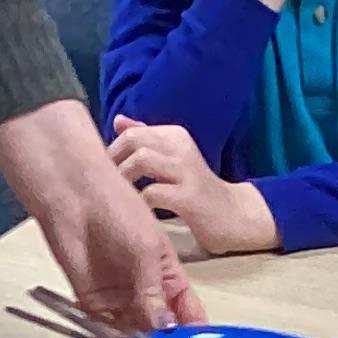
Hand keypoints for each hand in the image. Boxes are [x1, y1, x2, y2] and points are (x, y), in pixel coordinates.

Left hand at [0, 95, 206, 323]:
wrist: (74, 194)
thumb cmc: (118, 206)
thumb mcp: (147, 249)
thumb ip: (154, 291)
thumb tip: (164, 327)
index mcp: (167, 276)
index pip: (187, 311)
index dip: (194, 332)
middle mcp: (146, 291)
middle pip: (161, 329)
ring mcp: (120, 298)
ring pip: (135, 334)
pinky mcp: (93, 303)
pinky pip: (107, 330)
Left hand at [108, 116, 278, 257]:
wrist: (234, 216)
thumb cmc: (197, 190)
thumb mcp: (174, 159)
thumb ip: (148, 140)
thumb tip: (119, 121)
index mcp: (175, 135)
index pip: (133, 131)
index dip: (112, 149)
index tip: (102, 170)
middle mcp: (180, 147)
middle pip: (134, 141)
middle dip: (113, 160)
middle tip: (104, 183)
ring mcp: (186, 172)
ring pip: (141, 160)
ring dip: (123, 178)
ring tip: (117, 196)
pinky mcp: (189, 198)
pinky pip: (153, 193)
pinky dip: (138, 202)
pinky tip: (134, 213)